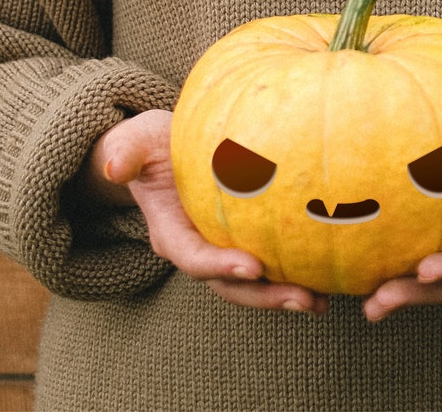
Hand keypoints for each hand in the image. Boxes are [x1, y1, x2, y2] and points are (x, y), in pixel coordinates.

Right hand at [81, 109, 328, 314]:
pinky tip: (326, 279)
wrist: (164, 153)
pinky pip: (267, 267)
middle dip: (264, 296)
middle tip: (303, 300)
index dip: (220, 267)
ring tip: (321, 302)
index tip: (253, 267)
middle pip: (228, 285)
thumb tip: (114, 166)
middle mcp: (196, 249)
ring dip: (284, 296)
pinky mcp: (241, 244)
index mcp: (170, 232)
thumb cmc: (150, 145)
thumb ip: (125, 150)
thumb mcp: (135, 138)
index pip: (193, 257)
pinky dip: (294, 276)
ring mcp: (220, 251)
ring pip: (251, 285)